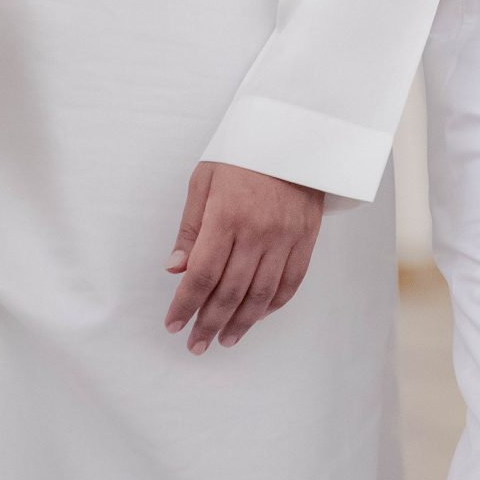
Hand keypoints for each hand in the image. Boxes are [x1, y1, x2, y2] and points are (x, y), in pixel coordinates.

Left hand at [165, 162, 323, 351]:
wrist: (296, 134)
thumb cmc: (243, 153)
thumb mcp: (205, 181)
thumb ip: (190, 229)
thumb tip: (175, 270)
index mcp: (227, 215)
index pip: (202, 274)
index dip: (186, 305)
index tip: (173, 324)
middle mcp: (258, 231)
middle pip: (230, 291)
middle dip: (209, 323)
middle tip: (196, 344)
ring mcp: (286, 237)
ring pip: (261, 294)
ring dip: (241, 323)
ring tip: (225, 340)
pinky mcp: (306, 238)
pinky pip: (290, 283)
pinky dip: (272, 306)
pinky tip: (256, 317)